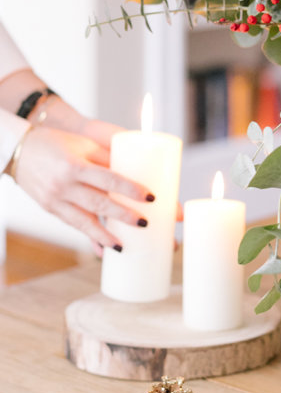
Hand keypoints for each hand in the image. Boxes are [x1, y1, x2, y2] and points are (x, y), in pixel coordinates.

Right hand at [12, 126, 154, 253]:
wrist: (18, 151)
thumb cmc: (57, 143)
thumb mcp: (83, 145)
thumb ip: (107, 159)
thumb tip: (136, 173)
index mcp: (75, 165)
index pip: (108, 179)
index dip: (130, 189)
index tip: (151, 197)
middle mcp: (64, 184)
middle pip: (99, 203)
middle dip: (123, 216)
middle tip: (145, 223)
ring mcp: (54, 199)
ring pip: (83, 221)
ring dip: (105, 236)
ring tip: (124, 246)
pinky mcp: (49, 209)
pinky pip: (72, 225)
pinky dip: (89, 237)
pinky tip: (103, 249)